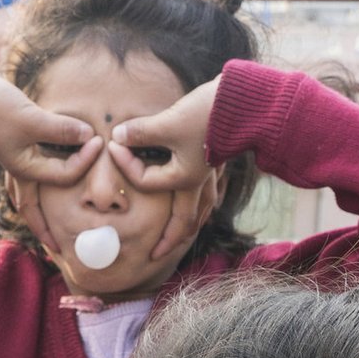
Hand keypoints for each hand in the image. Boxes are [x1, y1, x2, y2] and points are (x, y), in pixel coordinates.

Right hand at [0, 57, 100, 249]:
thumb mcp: (31, 120)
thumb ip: (61, 130)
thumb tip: (89, 137)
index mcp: (24, 170)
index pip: (64, 175)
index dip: (84, 160)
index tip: (98, 141)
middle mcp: (19, 169)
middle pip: (32, 209)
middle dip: (45, 229)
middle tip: (58, 249)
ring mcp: (15, 156)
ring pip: (28, 192)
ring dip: (38, 209)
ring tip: (49, 224)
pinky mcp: (14, 142)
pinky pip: (30, 168)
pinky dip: (38, 176)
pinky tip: (45, 174)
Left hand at [108, 78, 222, 260]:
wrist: (244, 101)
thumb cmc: (207, 115)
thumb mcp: (169, 123)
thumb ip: (141, 132)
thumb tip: (117, 137)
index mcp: (184, 180)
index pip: (145, 180)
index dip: (125, 163)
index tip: (114, 144)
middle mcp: (199, 184)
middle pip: (183, 222)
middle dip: (168, 241)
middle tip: (154, 256)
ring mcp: (211, 175)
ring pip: (201, 210)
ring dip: (190, 226)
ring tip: (182, 237)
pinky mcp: (218, 161)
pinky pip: (211, 192)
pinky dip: (205, 203)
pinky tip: (202, 203)